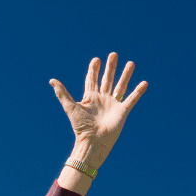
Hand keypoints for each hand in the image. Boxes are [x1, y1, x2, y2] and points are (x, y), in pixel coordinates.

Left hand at [50, 52, 147, 167]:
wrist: (93, 141)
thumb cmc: (80, 126)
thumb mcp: (70, 107)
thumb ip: (62, 93)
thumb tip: (52, 80)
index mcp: (90, 98)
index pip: (92, 80)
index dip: (94, 70)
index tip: (96, 59)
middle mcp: (102, 100)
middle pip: (107, 80)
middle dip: (110, 67)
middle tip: (113, 54)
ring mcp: (113, 105)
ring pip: (120, 86)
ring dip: (125, 75)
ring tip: (131, 63)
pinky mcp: (122, 111)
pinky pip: (131, 99)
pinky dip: (138, 92)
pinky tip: (144, 83)